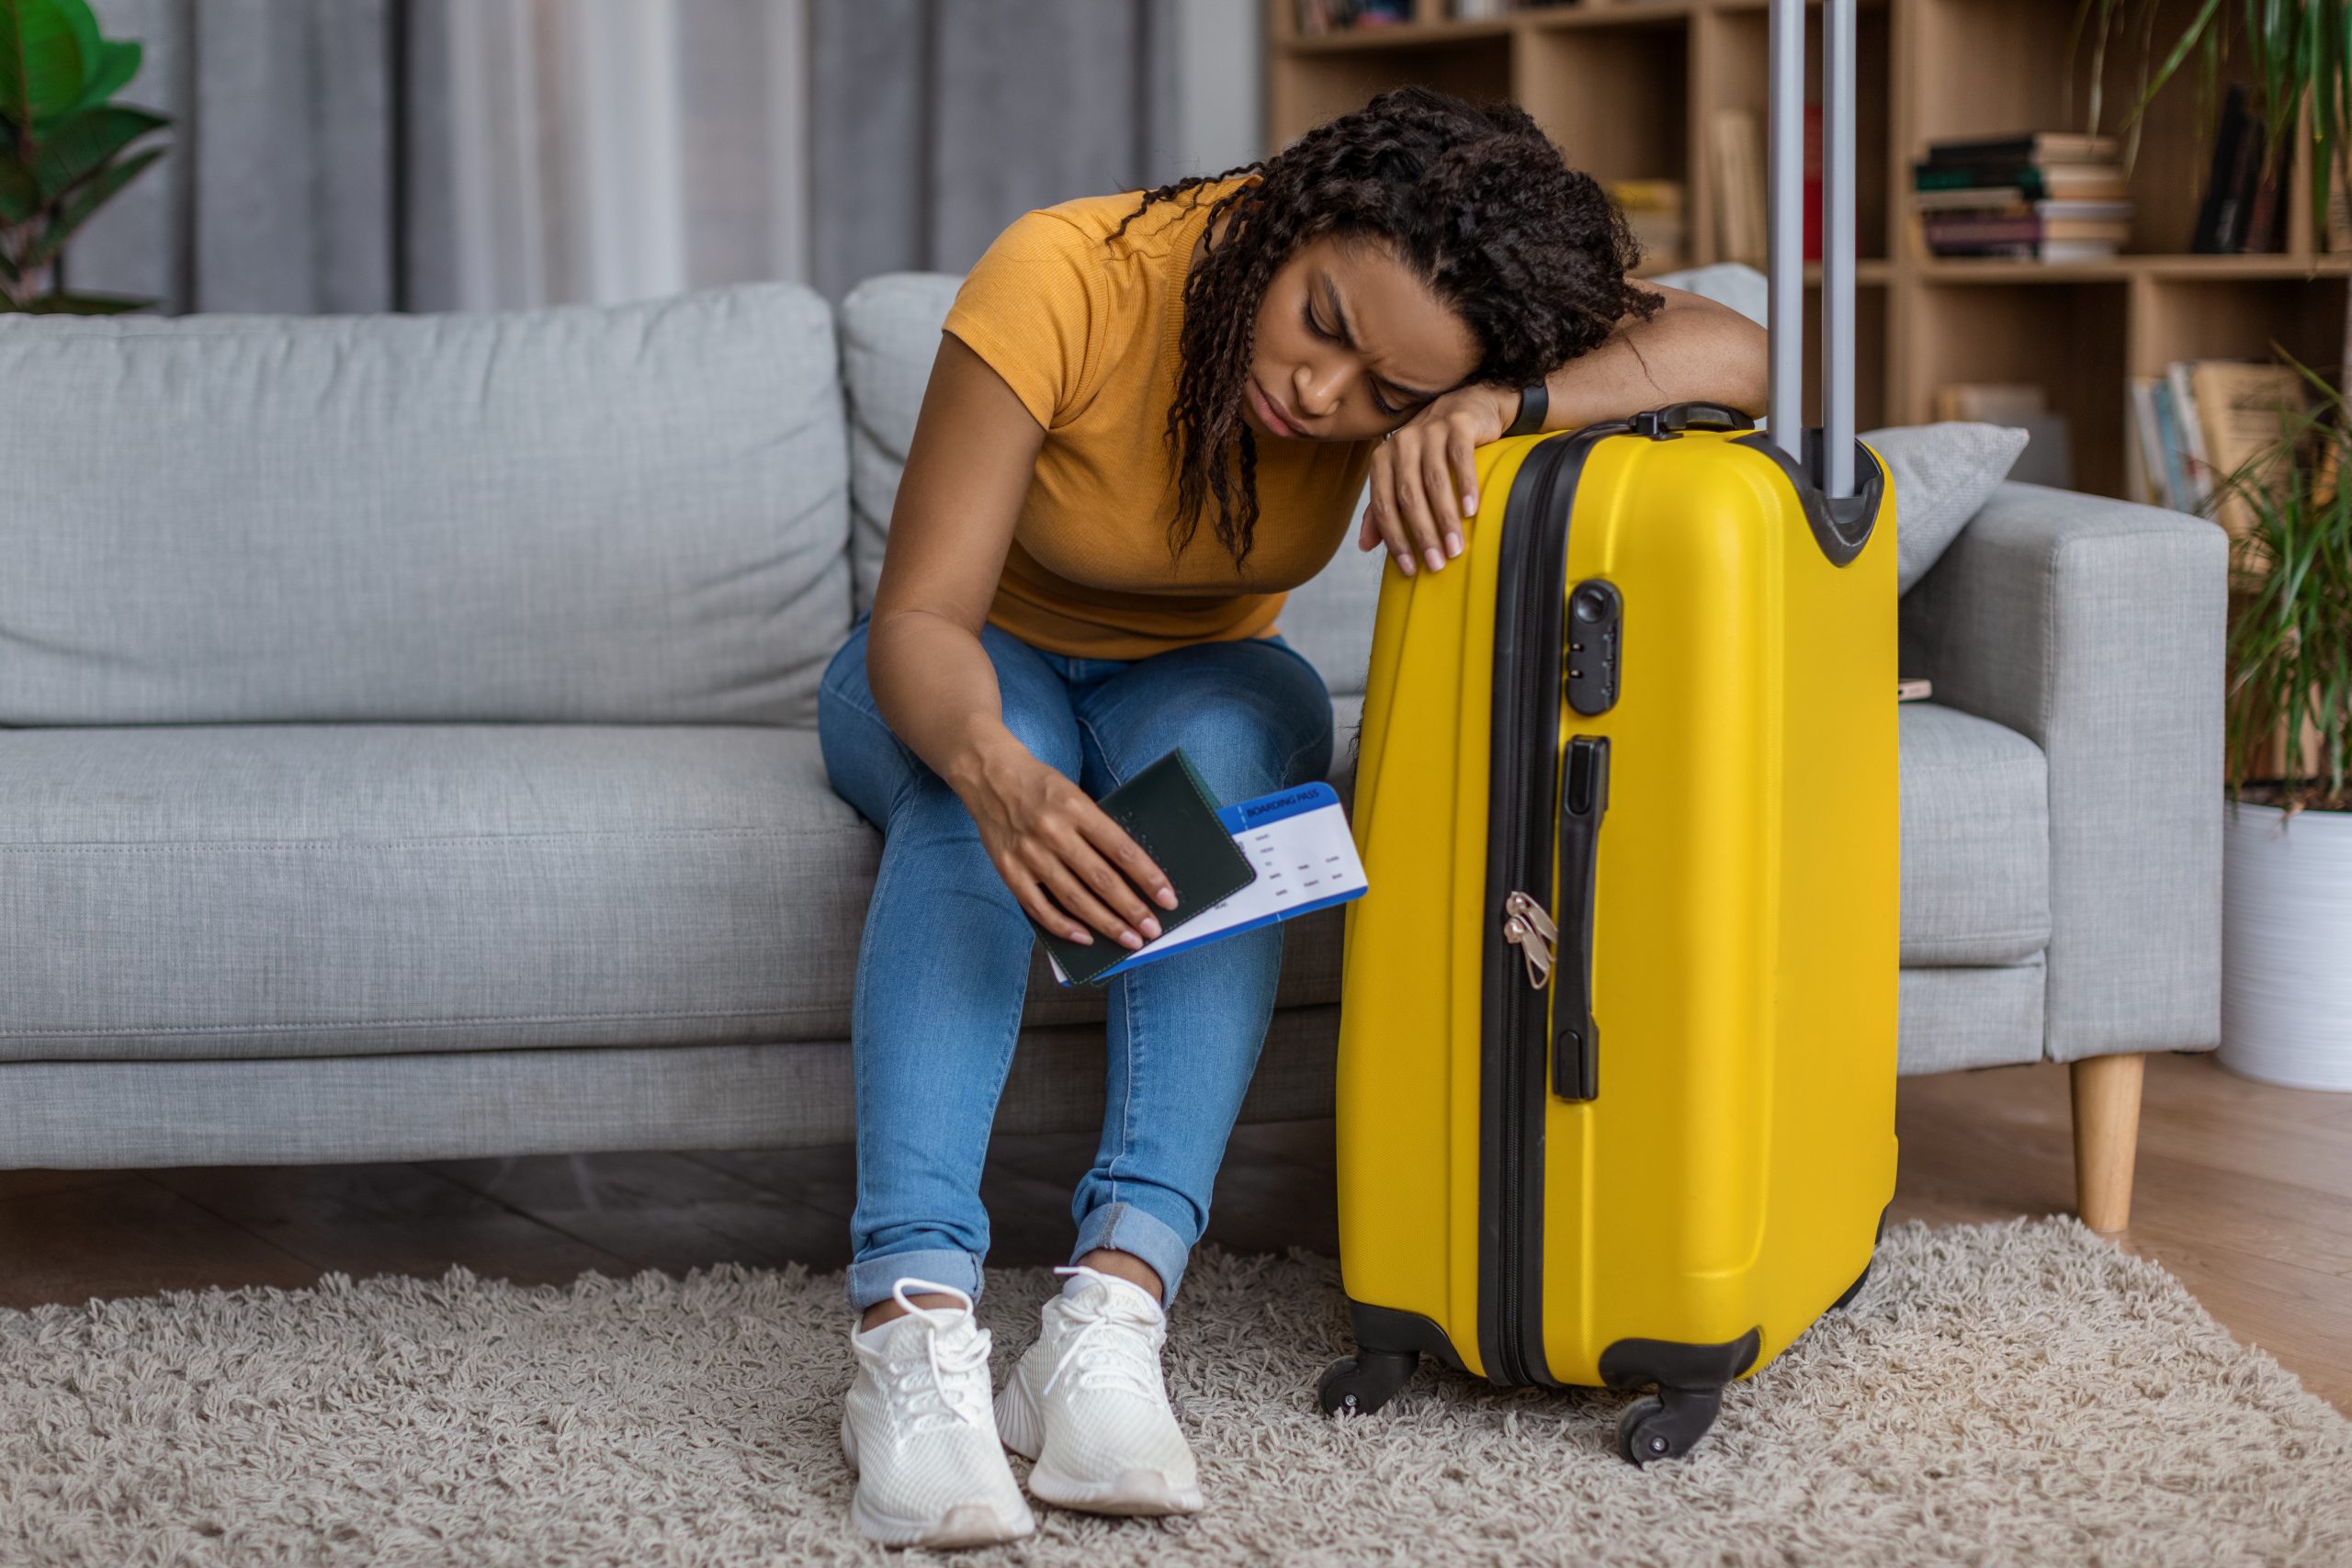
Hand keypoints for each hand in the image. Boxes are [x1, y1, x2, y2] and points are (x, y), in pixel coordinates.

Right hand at [958, 743, 1177, 949]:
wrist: (989, 775)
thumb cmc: (1042, 786)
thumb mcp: (1075, 794)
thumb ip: (1098, 828)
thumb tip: (1132, 871)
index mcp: (1076, 808)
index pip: (1121, 849)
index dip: (1148, 877)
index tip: (1168, 898)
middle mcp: (1053, 831)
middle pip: (1100, 879)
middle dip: (1131, 909)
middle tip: (1152, 930)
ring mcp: (1029, 853)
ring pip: (1073, 898)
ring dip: (1105, 923)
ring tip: (1128, 939)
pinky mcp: (1008, 869)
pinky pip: (1038, 907)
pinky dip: (1063, 926)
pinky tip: (1085, 938)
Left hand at [1359, 384, 1516, 574]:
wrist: (1466, 406)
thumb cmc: (1431, 451)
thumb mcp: (1403, 477)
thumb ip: (1383, 508)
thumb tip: (1364, 546)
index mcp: (1383, 459)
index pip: (1383, 506)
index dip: (1394, 539)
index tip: (1410, 569)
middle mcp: (1401, 443)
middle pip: (1408, 496)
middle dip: (1422, 534)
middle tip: (1437, 563)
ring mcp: (1429, 431)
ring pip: (1435, 482)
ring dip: (1445, 518)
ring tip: (1456, 547)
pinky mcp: (1457, 424)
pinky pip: (1460, 459)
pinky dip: (1466, 486)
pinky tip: (1472, 511)